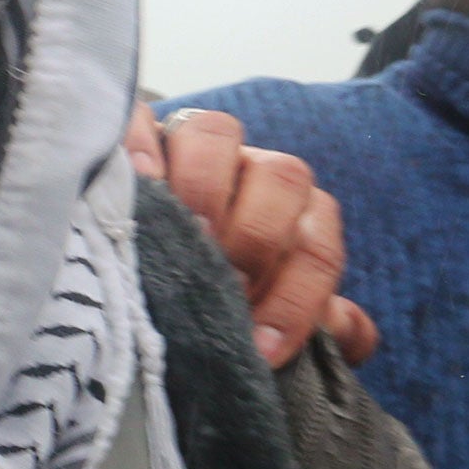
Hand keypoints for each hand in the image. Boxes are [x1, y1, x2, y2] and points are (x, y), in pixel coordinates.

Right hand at [127, 103, 378, 368]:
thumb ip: (307, 318)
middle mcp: (248, 171)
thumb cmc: (200, 296)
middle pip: (282, 177)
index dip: (299, 298)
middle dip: (258, 238)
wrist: (121, 272)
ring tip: (180, 238)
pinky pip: (142, 119)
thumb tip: (347, 331)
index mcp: (290, 214)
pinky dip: (142, 145)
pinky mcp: (133, 134)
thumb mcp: (254, 316)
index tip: (263, 348)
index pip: (318, 244)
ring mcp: (190, 146)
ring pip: (218, 133)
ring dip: (203, 187)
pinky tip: (138, 182)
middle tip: (224, 286)